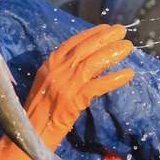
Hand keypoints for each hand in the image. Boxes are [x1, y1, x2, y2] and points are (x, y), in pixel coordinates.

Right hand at [0, 24, 133, 159]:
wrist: (31, 132)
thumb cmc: (39, 109)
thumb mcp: (47, 82)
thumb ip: (62, 70)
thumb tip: (85, 60)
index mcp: (50, 63)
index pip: (73, 42)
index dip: (92, 34)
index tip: (107, 27)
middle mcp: (57, 70)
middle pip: (85, 49)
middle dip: (105, 38)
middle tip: (122, 31)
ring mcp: (65, 84)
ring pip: (92, 63)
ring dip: (112, 53)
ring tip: (128, 48)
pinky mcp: (73, 100)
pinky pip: (98, 86)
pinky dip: (114, 79)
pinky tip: (128, 74)